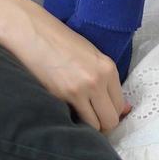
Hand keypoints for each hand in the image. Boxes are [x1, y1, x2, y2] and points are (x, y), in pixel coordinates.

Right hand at [14, 5, 130, 132]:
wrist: (34, 34)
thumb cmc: (62, 42)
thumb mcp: (92, 56)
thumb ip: (108, 82)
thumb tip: (124, 109)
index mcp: (108, 69)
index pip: (120, 105)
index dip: (113, 112)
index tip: (105, 112)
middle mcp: (97, 81)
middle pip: (110, 120)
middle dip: (104, 123)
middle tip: (95, 118)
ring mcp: (79, 91)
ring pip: (94, 126)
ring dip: (90, 126)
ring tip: (81, 117)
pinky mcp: (60, 97)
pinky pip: (74, 121)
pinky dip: (73, 122)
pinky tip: (68, 112)